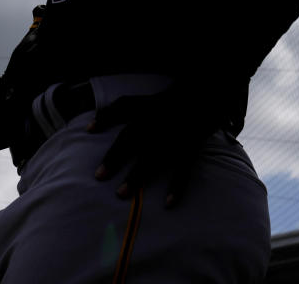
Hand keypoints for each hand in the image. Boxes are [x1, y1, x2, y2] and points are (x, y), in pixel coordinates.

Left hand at [87, 84, 220, 208]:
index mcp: (149, 106)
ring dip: (137, 175)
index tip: (89, 130)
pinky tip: (168, 203)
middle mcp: (158, 119)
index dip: (106, 117)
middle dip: (116, 156)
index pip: (124, 108)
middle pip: (133, 137)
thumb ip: (121, 109)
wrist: (209, 95)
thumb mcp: (148, 99)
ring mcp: (175, 134)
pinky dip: (177, 186)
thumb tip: (91, 126)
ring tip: (121, 194)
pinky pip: (184, 168)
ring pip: (154, 156)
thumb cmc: (174, 101)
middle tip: (99, 176)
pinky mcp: (192, 145)